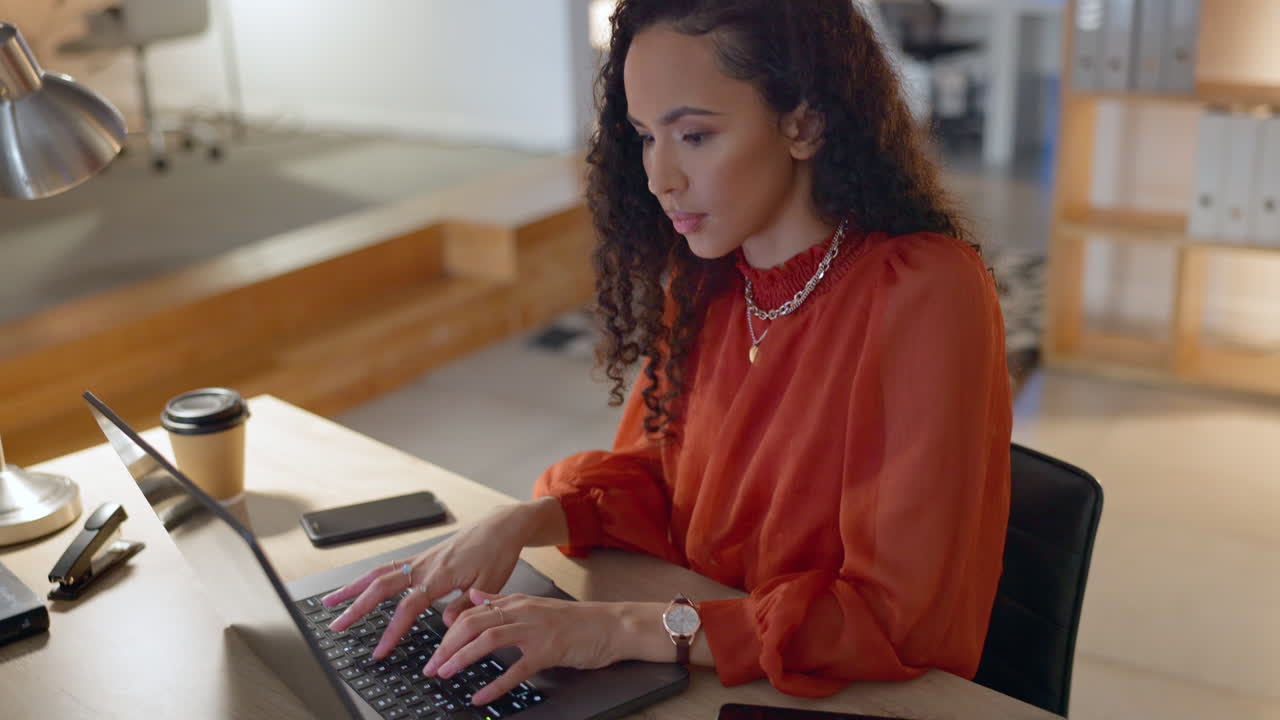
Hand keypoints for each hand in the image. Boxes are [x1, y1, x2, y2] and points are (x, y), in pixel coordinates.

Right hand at [320, 505, 528, 658]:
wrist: (499, 527)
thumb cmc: (497, 553)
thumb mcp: (490, 584)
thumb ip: (466, 605)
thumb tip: (446, 625)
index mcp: (440, 575)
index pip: (408, 606)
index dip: (392, 630)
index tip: (380, 650)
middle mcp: (424, 565)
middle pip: (381, 586)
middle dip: (356, 607)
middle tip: (336, 626)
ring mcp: (419, 559)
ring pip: (378, 573)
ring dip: (352, 588)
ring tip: (330, 602)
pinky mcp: (420, 557)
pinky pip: (388, 567)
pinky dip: (368, 577)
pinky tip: (356, 586)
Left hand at [424, 589, 624, 706]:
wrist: (611, 626)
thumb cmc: (576, 621)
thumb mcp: (535, 605)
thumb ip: (503, 602)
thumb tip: (476, 597)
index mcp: (516, 602)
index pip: (471, 612)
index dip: (447, 632)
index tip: (434, 651)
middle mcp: (522, 612)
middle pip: (472, 623)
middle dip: (446, 646)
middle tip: (431, 666)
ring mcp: (535, 630)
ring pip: (488, 640)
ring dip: (462, 658)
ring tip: (446, 674)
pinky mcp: (549, 651)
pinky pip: (516, 669)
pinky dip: (495, 684)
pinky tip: (481, 696)